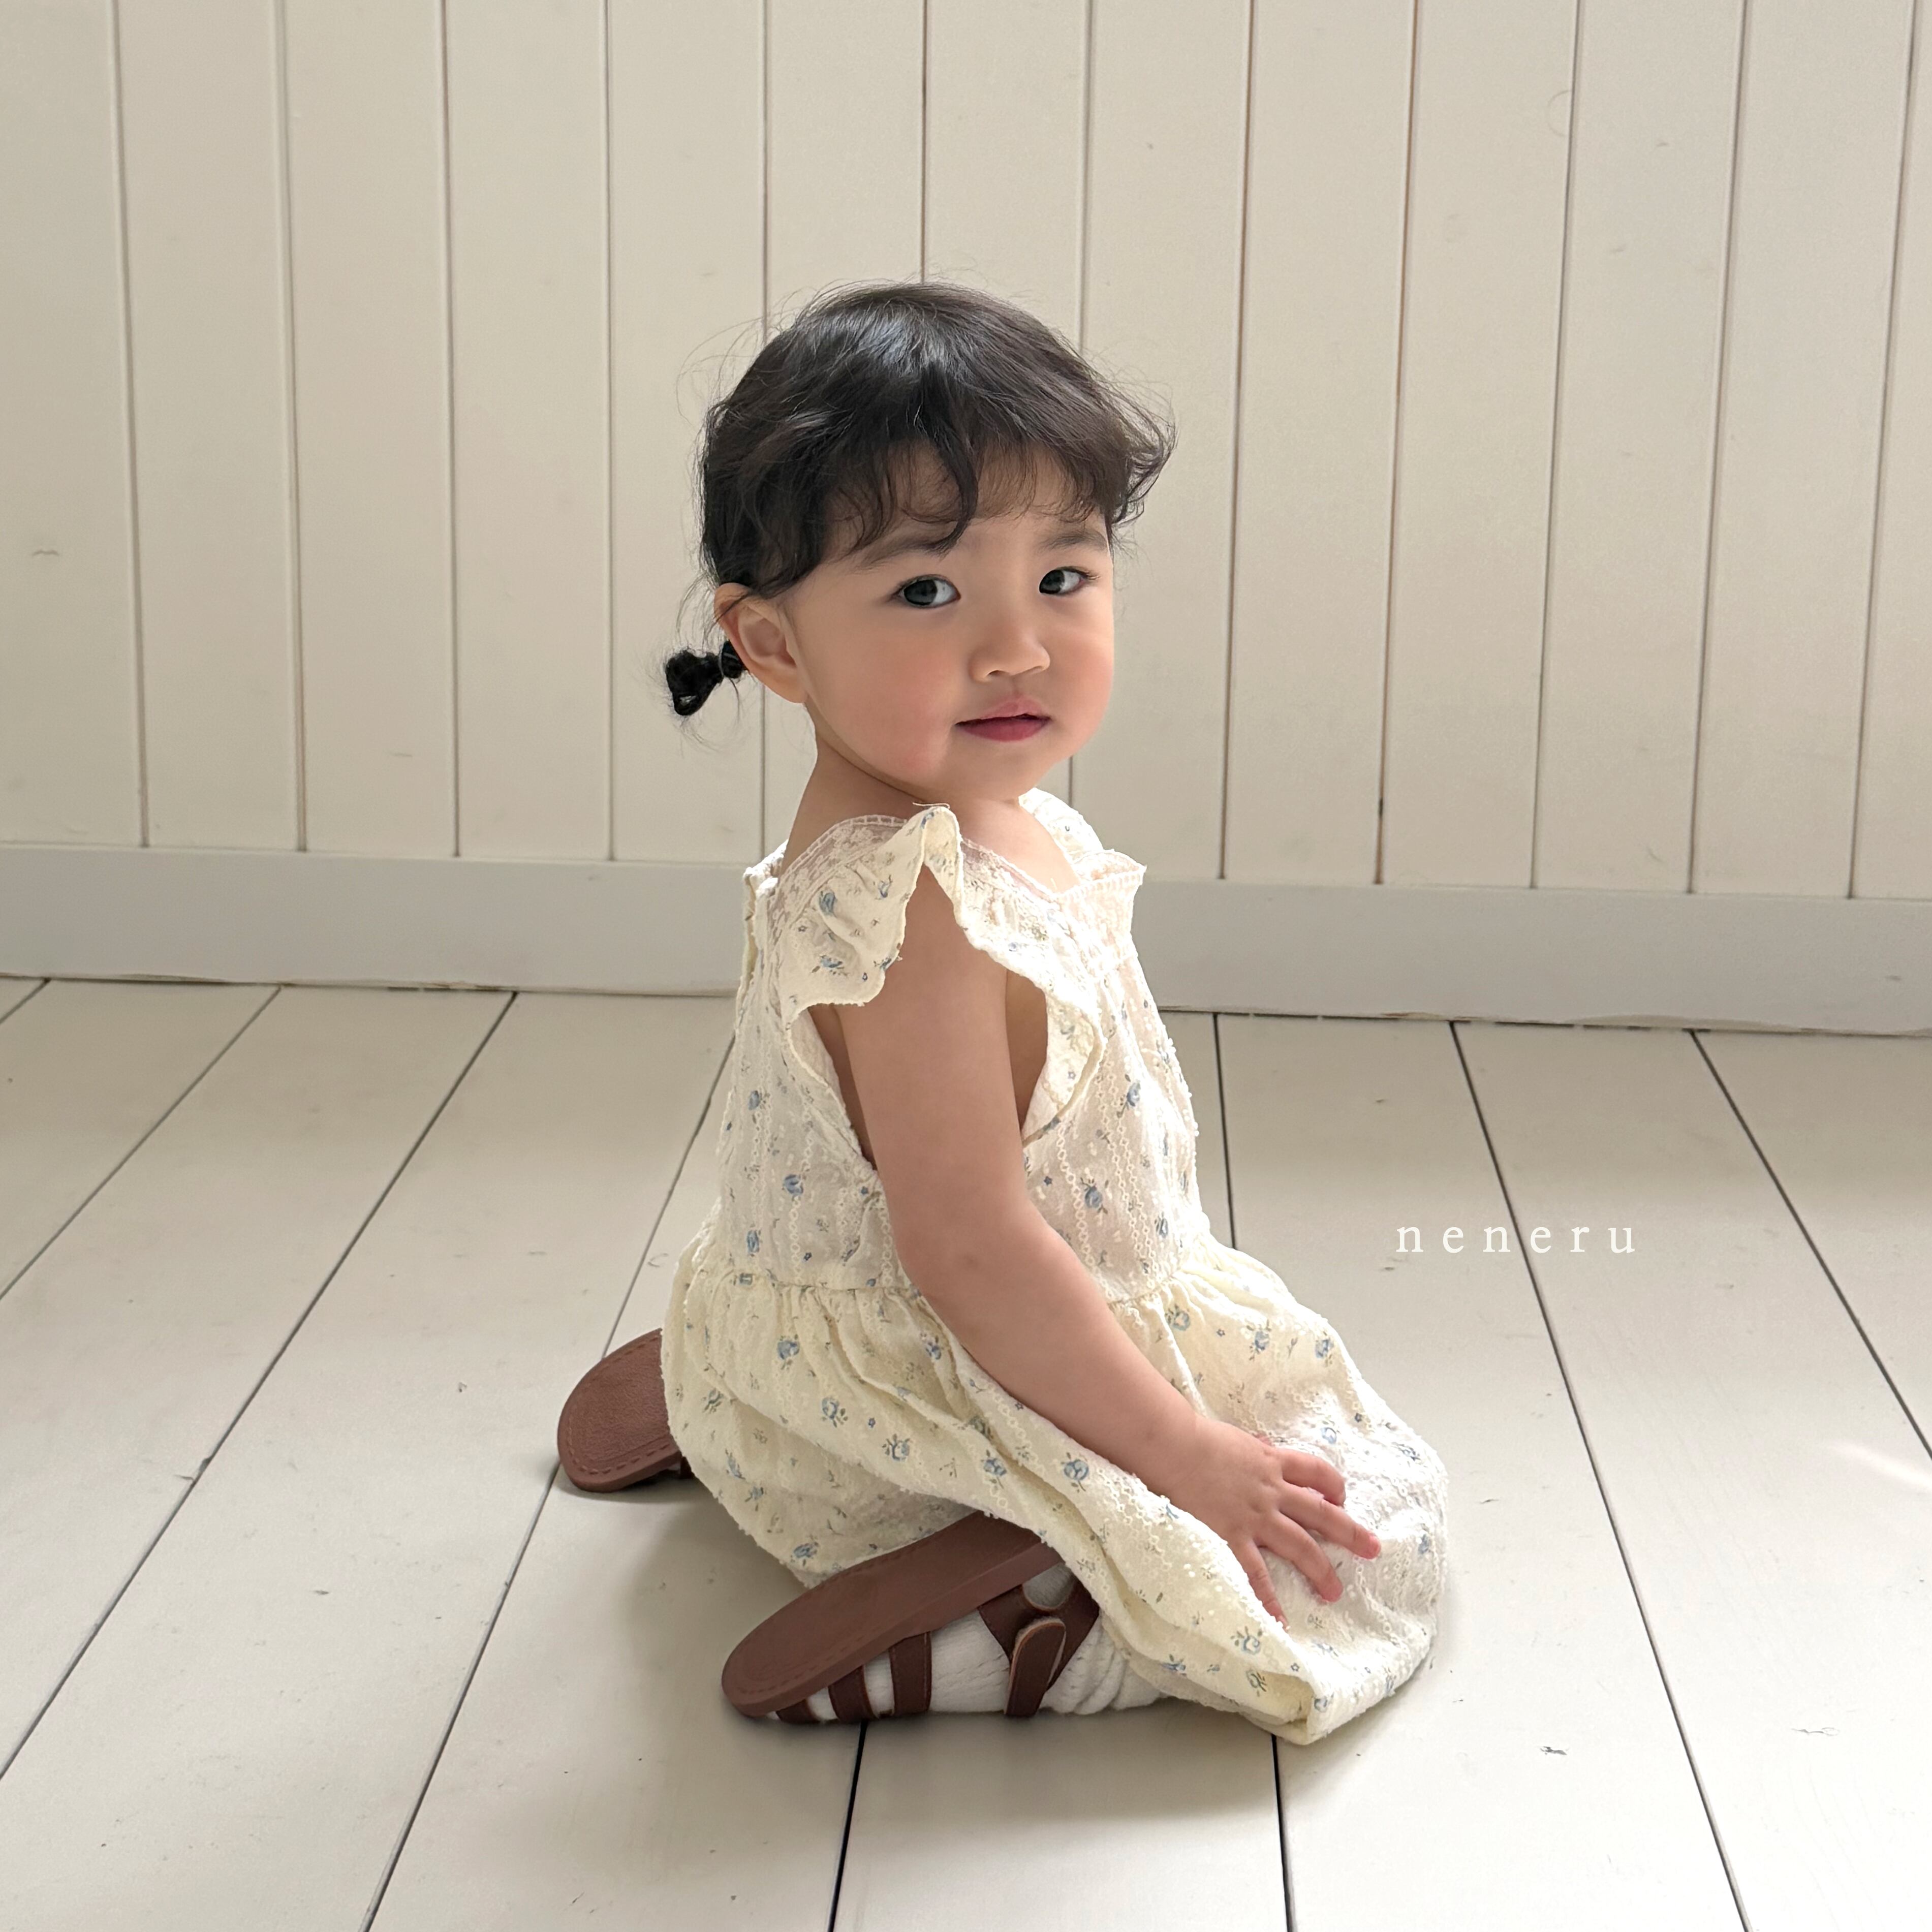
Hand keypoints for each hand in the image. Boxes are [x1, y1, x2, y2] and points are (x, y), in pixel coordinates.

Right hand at [1147, 1413, 1381, 1622]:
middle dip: (1350, 1532)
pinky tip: (1280, 1618)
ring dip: (1320, 1570)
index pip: (1315, 1472)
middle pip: (1321, 1513)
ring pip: (1300, 1545)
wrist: (1174, 1445)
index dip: (1333, 1487)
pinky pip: (1256, 1572)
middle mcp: (1272, 1490)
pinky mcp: (1233, 1535)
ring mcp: (1255, 1516)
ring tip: (1335, 1592)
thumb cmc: (1196, 1436)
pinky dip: (1269, 1597)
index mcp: (1271, 1462)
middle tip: (1373, 1549)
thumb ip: (1251, 1451)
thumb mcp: (1235, 1439)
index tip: (1341, 1500)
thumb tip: (1260, 1450)